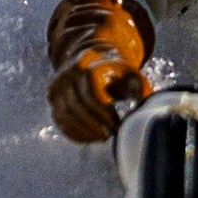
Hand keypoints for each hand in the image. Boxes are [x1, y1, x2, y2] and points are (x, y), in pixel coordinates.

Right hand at [44, 0, 152, 143]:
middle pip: (76, 104)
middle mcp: (68, 71)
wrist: (93, 58)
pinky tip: (89, 138)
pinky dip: (73, 132)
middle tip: (109, 135)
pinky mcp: (53, 98)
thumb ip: (139, 86)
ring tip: (101, 138)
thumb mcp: (130, 73)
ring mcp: (57, 85)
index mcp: (88, 62)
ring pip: (64, 114)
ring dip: (83, 131)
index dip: (103, 112)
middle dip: (93, 124)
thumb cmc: (117, 71)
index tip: (116, 125)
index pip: (91, 92)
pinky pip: (59, 120)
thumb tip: (145, 104)